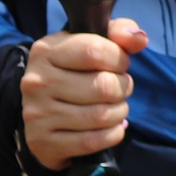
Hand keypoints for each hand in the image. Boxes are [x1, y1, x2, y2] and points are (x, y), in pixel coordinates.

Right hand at [20, 18, 150, 172]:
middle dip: (123, 88)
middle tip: (120, 88)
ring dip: (120, 112)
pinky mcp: (42, 143)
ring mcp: (36, 114)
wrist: (44, 111)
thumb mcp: (92, 42)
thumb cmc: (75, 71)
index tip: (120, 65)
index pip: (95, 51)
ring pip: (101, 116)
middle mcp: (36, 82)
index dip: (119, 59)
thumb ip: (119, 32)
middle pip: (103, 86)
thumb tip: (139, 38)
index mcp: (46, 51)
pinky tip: (109, 127)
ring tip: (115, 106)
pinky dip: (112, 134)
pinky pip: (93, 141)